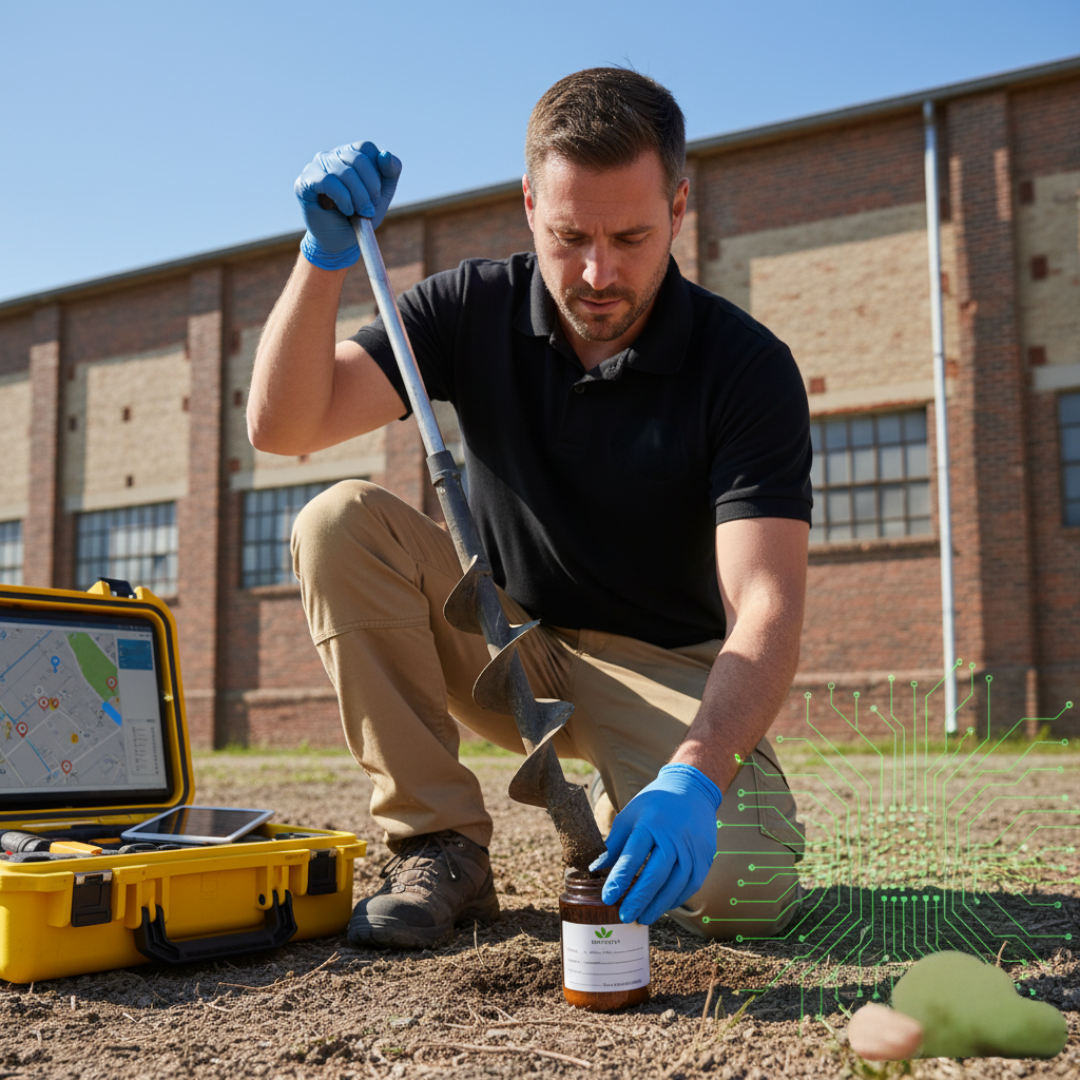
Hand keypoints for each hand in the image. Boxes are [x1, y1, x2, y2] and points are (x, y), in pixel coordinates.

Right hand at [294, 141, 402, 269]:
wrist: (340, 242)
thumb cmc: (359, 217)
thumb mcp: (382, 195)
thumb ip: (390, 173)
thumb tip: (385, 154)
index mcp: (350, 155)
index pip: (367, 148)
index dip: (377, 173)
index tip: (376, 196)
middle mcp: (332, 156)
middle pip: (358, 159)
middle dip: (370, 189)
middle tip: (368, 209)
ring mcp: (316, 167)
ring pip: (344, 171)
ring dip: (358, 197)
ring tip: (357, 213)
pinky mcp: (304, 182)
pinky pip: (328, 181)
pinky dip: (343, 199)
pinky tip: (346, 210)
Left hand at [590, 763, 720, 924]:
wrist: (692, 790)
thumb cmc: (655, 805)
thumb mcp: (630, 816)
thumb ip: (615, 844)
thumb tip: (596, 870)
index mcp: (651, 823)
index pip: (633, 855)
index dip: (619, 878)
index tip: (607, 898)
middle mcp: (674, 836)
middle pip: (657, 873)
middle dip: (639, 898)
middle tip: (624, 916)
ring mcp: (692, 848)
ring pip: (676, 883)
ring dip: (659, 904)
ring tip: (642, 918)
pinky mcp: (705, 856)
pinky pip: (692, 884)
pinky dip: (676, 898)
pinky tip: (662, 906)